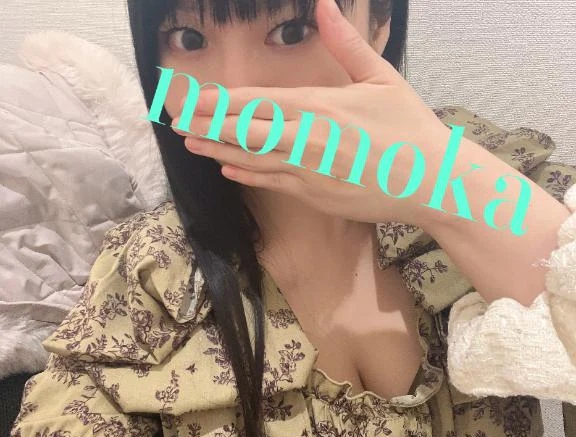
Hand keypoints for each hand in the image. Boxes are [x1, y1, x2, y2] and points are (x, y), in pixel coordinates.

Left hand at [172, 0, 449, 226]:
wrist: (429, 181)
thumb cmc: (409, 128)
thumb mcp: (381, 78)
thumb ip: (347, 43)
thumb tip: (325, 4)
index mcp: (315, 106)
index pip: (251, 102)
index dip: (215, 102)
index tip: (189, 99)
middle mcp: (302, 139)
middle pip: (241, 130)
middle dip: (205, 124)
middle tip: (175, 122)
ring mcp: (305, 171)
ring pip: (250, 159)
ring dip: (217, 150)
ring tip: (191, 144)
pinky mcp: (313, 197)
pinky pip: (271, 183)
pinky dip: (246, 175)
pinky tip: (227, 169)